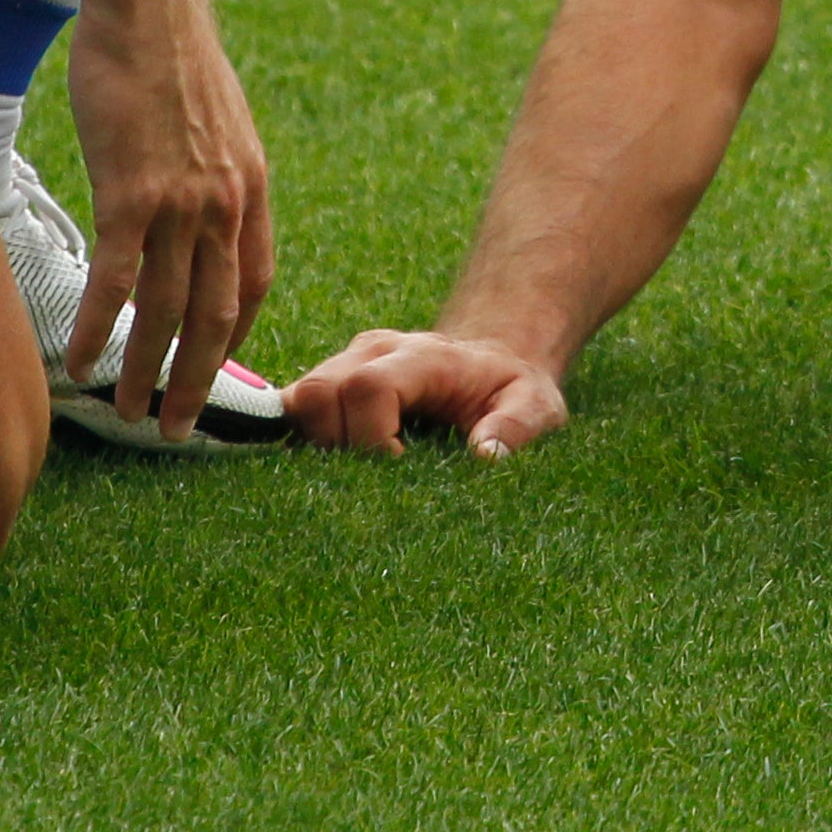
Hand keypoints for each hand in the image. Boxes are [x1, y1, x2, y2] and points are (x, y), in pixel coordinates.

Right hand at [61, 0, 275, 440]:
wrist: (151, 3)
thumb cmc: (171, 56)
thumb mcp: (219, 123)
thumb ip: (217, 173)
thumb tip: (199, 207)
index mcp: (252, 190)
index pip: (254, 284)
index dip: (235, 336)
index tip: (216, 369)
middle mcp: (228, 206)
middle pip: (218, 316)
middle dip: (199, 381)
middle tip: (179, 429)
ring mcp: (183, 204)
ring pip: (168, 312)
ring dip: (149, 372)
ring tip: (132, 415)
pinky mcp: (133, 194)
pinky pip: (118, 281)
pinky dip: (102, 330)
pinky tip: (82, 364)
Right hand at [286, 326, 569, 459]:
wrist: (491, 360)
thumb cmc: (512, 389)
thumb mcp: (537, 405)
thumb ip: (518, 425)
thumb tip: (485, 456)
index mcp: (423, 357)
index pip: (369, 387)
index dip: (372, 439)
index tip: (398, 471)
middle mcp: (373, 351)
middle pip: (317, 392)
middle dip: (334, 447)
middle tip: (371, 480)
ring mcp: (346, 363)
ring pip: (297, 401)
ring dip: (314, 447)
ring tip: (356, 476)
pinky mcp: (330, 383)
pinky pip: (294, 410)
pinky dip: (304, 442)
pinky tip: (333, 471)